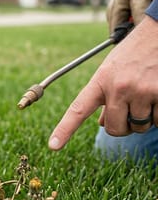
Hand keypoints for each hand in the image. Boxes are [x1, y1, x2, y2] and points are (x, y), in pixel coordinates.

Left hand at [49, 16, 157, 149]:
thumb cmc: (134, 53)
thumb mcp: (111, 70)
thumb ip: (104, 96)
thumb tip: (102, 123)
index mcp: (100, 81)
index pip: (78, 109)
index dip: (64, 129)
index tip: (53, 146)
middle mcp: (118, 87)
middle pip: (115, 128)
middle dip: (122, 126)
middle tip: (128, 112)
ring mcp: (141, 91)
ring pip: (139, 126)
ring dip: (144, 119)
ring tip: (146, 96)